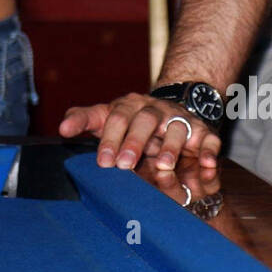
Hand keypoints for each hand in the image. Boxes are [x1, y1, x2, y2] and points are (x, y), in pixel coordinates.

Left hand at [59, 91, 220, 172]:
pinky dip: (209, 152)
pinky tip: (206, 165)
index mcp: (129, 106)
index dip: (109, 139)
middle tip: (124, 165)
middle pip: (144, 120)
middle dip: (135, 142)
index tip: (102, 161)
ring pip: (177, 128)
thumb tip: (62, 128)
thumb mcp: (106, 117)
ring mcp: (179, 119)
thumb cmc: (131, 120)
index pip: (116, 118)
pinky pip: (208, 140)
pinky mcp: (202, 131)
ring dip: (170, 147)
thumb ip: (84, 120)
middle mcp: (154, 110)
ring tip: (163, 166)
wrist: (170, 108)